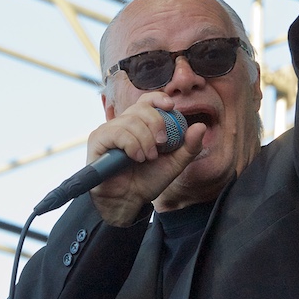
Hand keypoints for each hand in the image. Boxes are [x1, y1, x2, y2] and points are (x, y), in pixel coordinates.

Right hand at [88, 93, 204, 225]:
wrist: (129, 200)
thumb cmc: (148, 180)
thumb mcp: (175, 163)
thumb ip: (189, 147)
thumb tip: (201, 126)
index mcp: (140, 124)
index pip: (147, 100)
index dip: (158, 98)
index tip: (171, 106)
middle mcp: (123, 123)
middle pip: (141, 108)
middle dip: (156, 124)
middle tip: (162, 145)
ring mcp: (109, 130)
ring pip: (131, 121)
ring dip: (145, 140)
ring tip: (148, 158)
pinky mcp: (97, 139)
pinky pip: (117, 132)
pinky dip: (131, 144)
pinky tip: (137, 158)